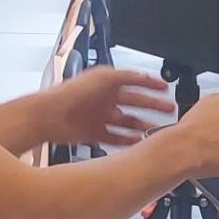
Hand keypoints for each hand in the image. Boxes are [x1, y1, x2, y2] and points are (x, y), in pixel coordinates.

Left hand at [51, 66, 172, 148]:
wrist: (49, 115)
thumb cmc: (70, 93)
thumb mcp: (102, 77)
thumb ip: (124, 76)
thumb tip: (142, 76)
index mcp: (107, 83)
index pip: (134, 82)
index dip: (151, 85)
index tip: (166, 88)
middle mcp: (104, 99)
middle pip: (135, 102)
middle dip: (153, 106)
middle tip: (169, 110)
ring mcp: (100, 116)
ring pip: (127, 121)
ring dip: (142, 125)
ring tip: (156, 130)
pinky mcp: (94, 133)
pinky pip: (115, 137)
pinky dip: (126, 140)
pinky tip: (137, 142)